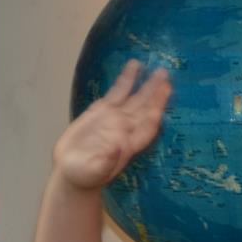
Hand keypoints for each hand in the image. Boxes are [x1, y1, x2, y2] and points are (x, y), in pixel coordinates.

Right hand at [55, 61, 172, 190]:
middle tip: (167, 76)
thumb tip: (115, 149)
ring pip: (136, 98)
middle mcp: (126, 129)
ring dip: (148, 84)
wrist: (74, 170)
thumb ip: (103, 163)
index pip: (147, 127)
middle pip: (146, 108)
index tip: (164, 101)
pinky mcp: (103, 110)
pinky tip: (134, 66)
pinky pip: (118, 92)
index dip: (155, 113)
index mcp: (128, 144)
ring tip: (160, 70)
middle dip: (157, 94)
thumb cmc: (84, 175)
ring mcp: (117, 118)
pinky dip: (126, 79)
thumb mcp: (92, 171)